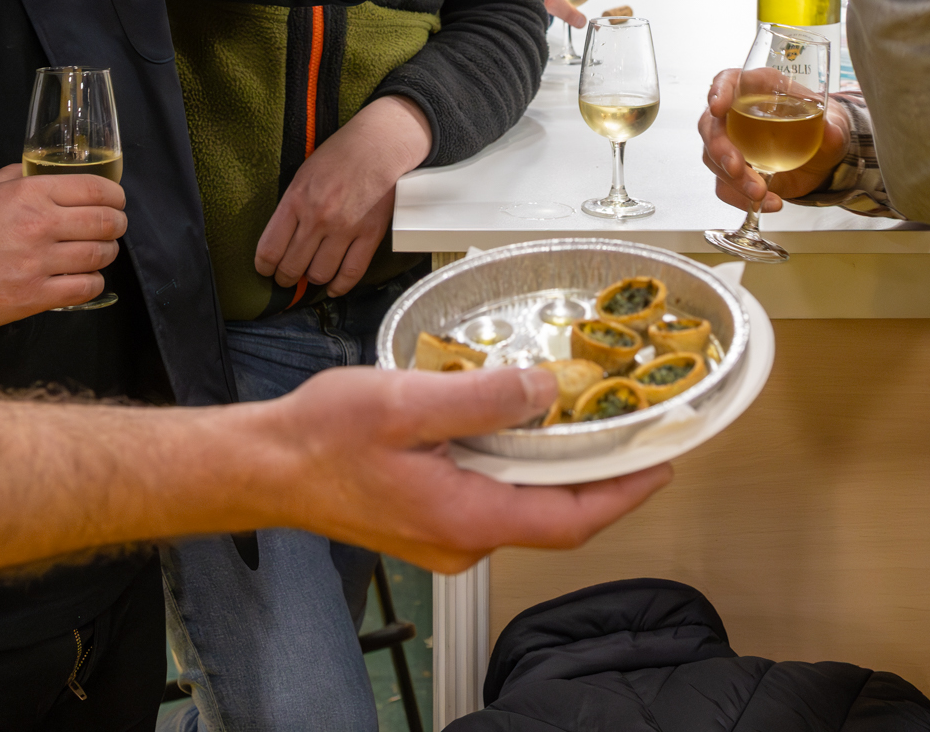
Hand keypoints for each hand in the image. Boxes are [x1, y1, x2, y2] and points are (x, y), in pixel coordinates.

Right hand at [0, 162, 126, 331]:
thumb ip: (19, 176)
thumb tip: (45, 172)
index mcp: (29, 193)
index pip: (95, 188)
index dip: (115, 196)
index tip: (117, 202)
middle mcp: (39, 225)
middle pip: (106, 222)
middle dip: (117, 224)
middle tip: (114, 228)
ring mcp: (37, 264)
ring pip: (99, 256)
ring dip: (106, 254)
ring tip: (100, 253)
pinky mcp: (32, 297)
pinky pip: (83, 289)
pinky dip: (92, 283)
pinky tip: (85, 279)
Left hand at [254, 97, 430, 296]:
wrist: (379, 145)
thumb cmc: (339, 156)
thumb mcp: (303, 175)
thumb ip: (291, 207)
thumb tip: (281, 240)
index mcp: (296, 200)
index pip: (269, 249)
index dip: (264, 267)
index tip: (266, 269)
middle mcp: (318, 218)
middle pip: (292, 267)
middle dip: (285, 278)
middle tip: (287, 277)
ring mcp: (345, 228)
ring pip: (319, 274)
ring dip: (312, 280)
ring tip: (311, 275)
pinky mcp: (370, 235)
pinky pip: (351, 272)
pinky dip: (340, 286)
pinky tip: (334, 287)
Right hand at [256, 365, 671, 570]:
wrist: (267, 465)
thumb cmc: (322, 439)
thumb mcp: (409, 402)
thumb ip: (483, 398)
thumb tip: (543, 389)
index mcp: (467, 518)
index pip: (571, 519)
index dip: (625, 492)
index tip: (663, 464)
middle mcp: (463, 540)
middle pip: (554, 515)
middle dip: (598, 475)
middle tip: (632, 431)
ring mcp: (446, 535)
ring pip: (522, 505)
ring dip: (553, 466)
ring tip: (583, 419)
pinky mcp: (431, 521)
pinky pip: (492, 498)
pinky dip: (515, 466)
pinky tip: (515, 426)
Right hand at [698, 67, 846, 212]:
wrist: (822, 159)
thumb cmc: (820, 128)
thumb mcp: (834, 124)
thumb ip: (833, 127)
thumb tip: (830, 131)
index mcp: (759, 88)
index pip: (729, 80)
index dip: (718, 91)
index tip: (718, 107)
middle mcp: (738, 113)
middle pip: (711, 125)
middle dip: (720, 148)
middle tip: (737, 167)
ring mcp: (733, 143)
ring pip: (713, 158)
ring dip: (733, 179)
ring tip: (760, 193)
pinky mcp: (735, 171)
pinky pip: (725, 185)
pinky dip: (740, 198)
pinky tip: (765, 203)